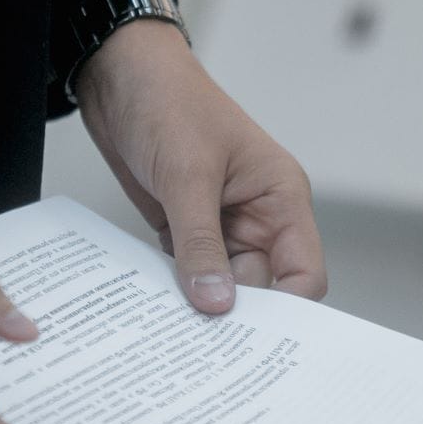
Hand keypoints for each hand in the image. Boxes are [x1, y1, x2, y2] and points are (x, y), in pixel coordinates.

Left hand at [76, 20, 326, 312]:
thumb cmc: (168, 102)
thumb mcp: (187, 175)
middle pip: (262, 290)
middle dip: (235, 316)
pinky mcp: (184, 229)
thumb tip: (216, 304)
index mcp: (281, 198)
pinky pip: (188, 274)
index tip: (250, 339)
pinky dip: (174, 291)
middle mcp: (258, 218)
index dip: (286, 310)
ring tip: (174, 335)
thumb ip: (201, 243)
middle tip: (203, 350)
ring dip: (199, 305)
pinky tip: (155, 311)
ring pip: (222, 287)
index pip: (303, 273)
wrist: (119, 74)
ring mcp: (220, 225)